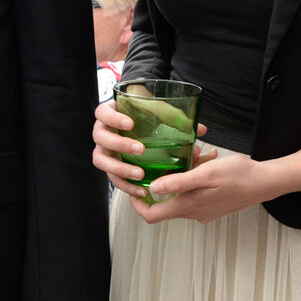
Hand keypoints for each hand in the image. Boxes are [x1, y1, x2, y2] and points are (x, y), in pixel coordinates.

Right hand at [91, 101, 214, 195]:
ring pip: (101, 161)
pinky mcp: (111, 167)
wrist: (138, 127)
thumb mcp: (156, 110)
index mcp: (109, 114)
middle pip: (100, 138)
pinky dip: (126, 185)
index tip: (130, 124)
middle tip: (141, 150)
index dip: (113, 118)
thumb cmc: (144, 115)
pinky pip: (113, 178)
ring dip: (120, 168)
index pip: (103, 113)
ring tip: (141, 175)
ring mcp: (104, 151)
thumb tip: (200, 129)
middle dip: (119, 145)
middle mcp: (102, 132)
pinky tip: (141, 190)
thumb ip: (174, 117)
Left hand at [124, 152, 272, 224]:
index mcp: (188, 206)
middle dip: (162, 179)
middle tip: (167, 159)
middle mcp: (194, 212)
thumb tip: (153, 189)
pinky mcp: (212, 204)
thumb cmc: (239, 175)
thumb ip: (179, 182)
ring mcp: (204, 210)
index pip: (152, 215)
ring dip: (182, 174)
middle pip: (165, 202)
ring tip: (195, 154)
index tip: (132, 186)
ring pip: (181, 193)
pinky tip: (206, 159)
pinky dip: (195, 176)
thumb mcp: (206, 174)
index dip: (137, 203)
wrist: (267, 182)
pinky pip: (195, 191)